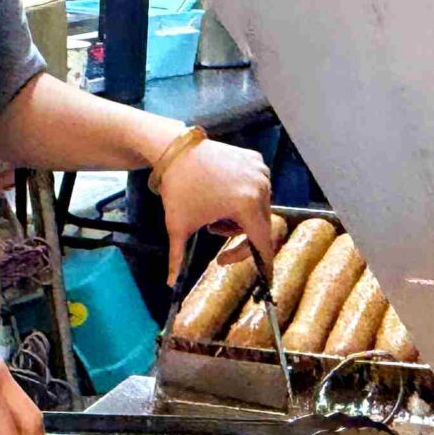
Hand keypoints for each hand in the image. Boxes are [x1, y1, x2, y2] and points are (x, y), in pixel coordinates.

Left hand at [158, 136, 274, 285]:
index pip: (261, 242)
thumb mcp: (178, 226)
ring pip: (259, 207)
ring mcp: (261, 171)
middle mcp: (261, 187)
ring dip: (239, 216)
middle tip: (213, 231)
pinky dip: (243, 196)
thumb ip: (178, 258)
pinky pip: (257, 188)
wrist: (173, 150)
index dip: (261, 261)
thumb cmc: (177, 189)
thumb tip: (169, 284)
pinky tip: (222, 192)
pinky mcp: (256, 160)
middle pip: (261, 225)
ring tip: (214, 210)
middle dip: (238, 235)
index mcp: (247, 205)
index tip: (264, 275)